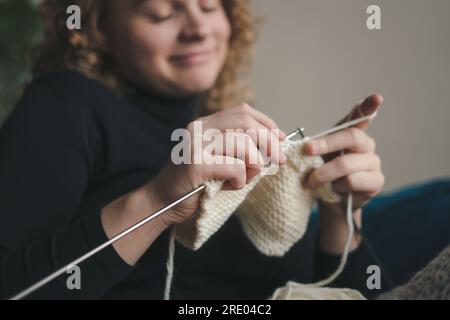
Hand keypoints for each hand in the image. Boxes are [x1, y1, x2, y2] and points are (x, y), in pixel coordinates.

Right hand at [149, 103, 286, 226]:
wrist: (162, 202)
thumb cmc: (195, 184)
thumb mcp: (220, 161)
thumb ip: (240, 151)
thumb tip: (274, 147)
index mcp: (205, 124)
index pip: (242, 111)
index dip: (266, 123)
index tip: (280, 138)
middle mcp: (199, 129)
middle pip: (246, 122)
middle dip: (269, 141)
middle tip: (280, 159)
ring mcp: (196, 145)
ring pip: (244, 144)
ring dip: (254, 165)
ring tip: (244, 179)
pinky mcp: (196, 165)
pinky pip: (235, 168)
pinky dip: (241, 180)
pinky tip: (230, 187)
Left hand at [302, 94, 384, 252]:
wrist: (329, 199)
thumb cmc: (322, 171)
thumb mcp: (316, 155)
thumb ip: (315, 145)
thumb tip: (305, 143)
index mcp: (351, 133)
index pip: (361, 116)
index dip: (368, 106)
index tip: (377, 98)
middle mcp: (366, 144)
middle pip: (351, 136)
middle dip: (326, 143)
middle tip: (307, 149)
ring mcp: (373, 162)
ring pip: (346, 163)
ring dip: (323, 173)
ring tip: (311, 181)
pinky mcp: (376, 181)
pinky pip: (353, 181)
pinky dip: (337, 186)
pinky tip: (334, 190)